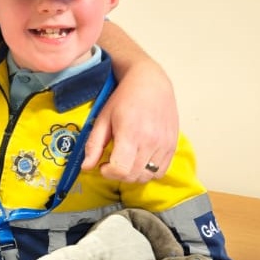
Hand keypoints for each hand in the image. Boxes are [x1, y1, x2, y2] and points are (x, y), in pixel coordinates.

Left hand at [81, 59, 177, 182]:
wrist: (151, 83)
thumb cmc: (124, 99)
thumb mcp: (103, 119)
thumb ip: (93, 145)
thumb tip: (86, 167)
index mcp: (131, 133)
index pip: (121, 169)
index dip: (108, 172)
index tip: (103, 165)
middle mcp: (151, 141)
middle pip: (133, 176)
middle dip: (118, 175)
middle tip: (112, 162)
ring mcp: (164, 144)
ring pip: (147, 176)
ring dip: (133, 174)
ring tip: (126, 160)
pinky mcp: (173, 146)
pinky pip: (161, 171)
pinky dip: (149, 171)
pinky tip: (140, 159)